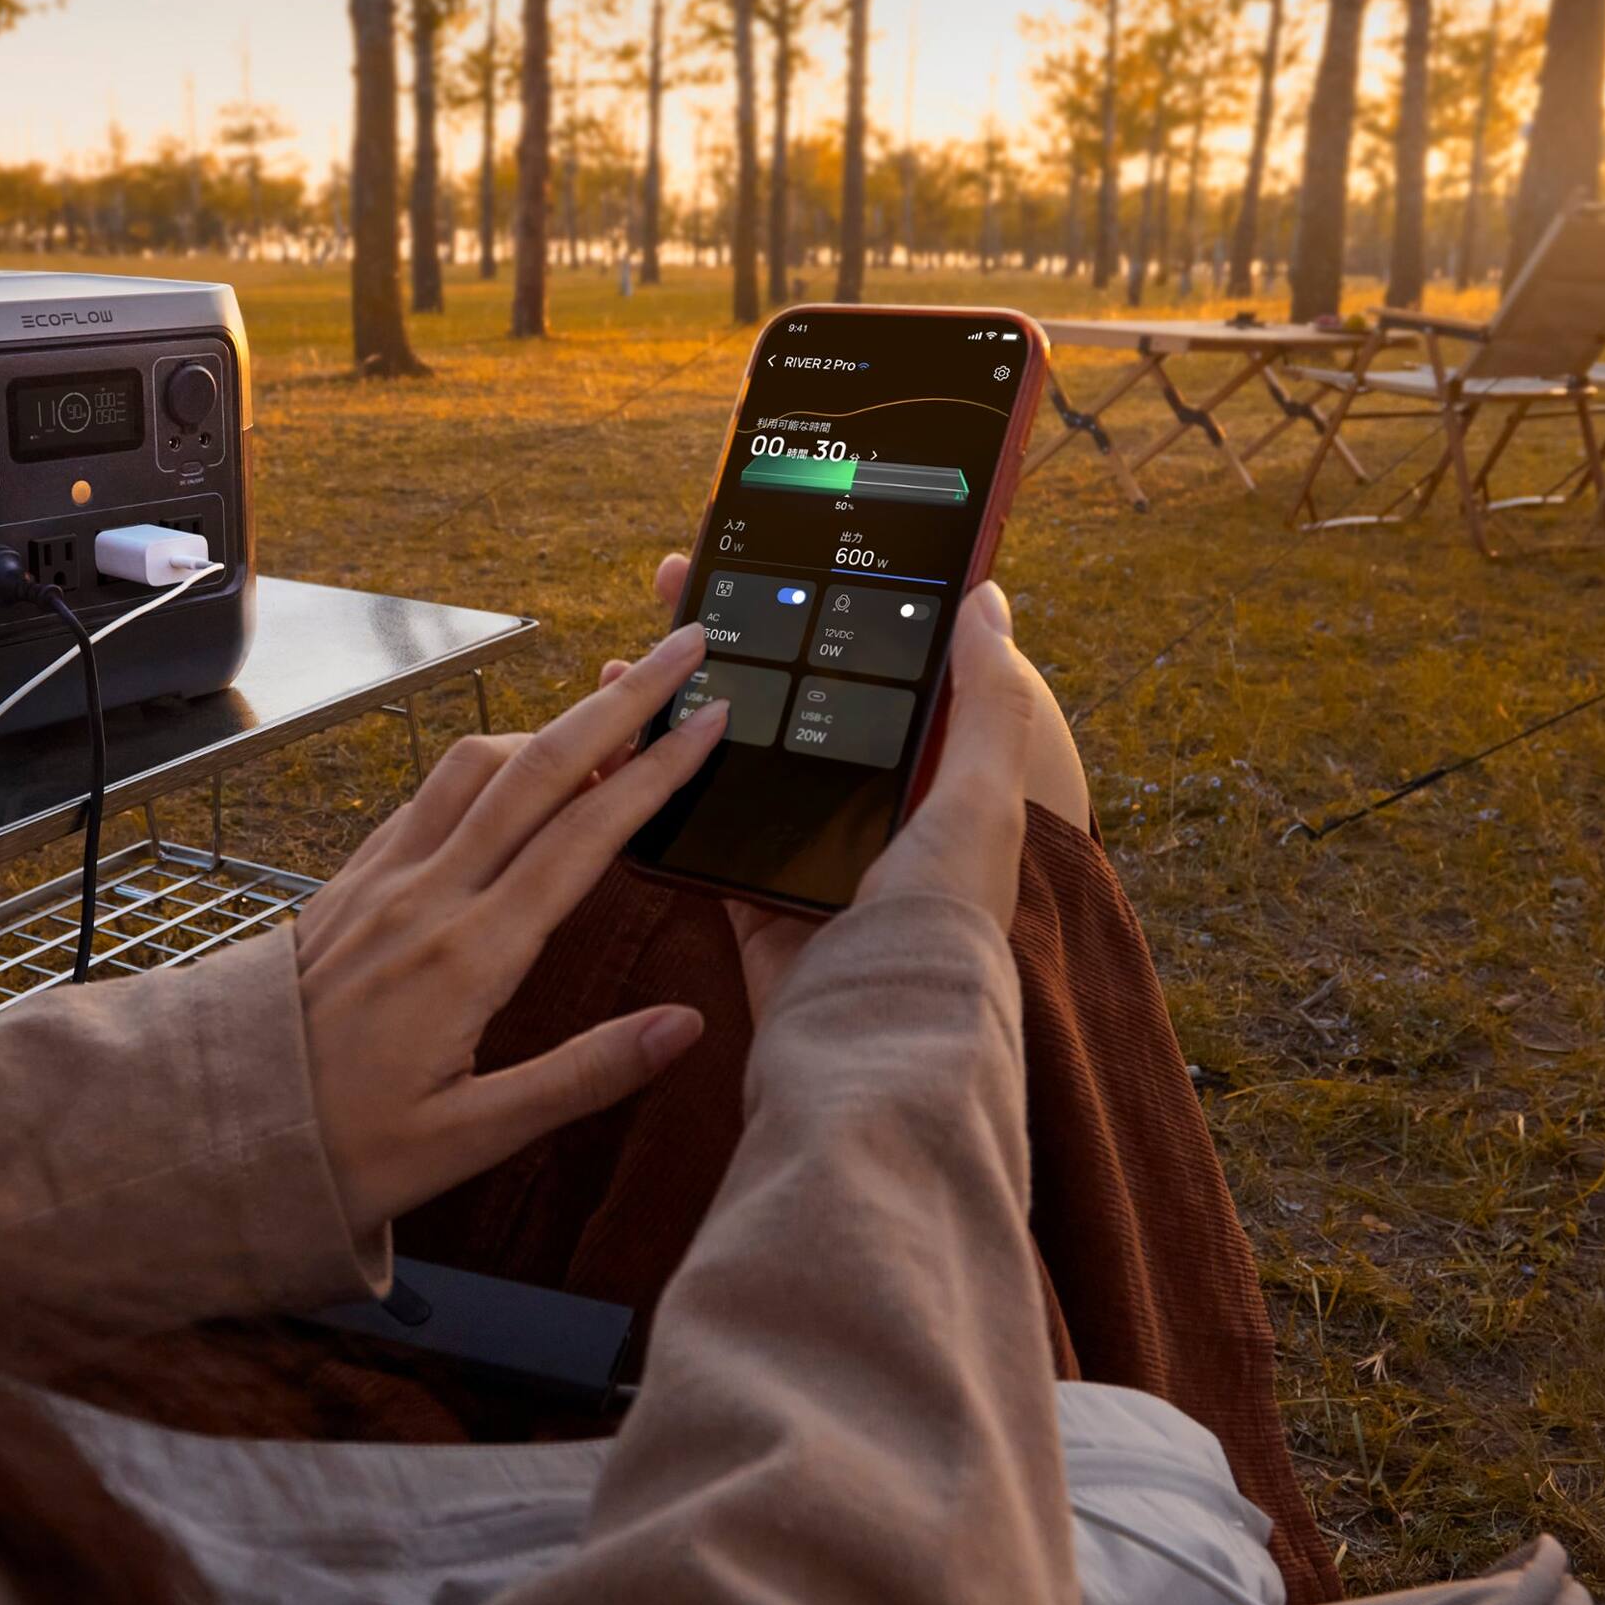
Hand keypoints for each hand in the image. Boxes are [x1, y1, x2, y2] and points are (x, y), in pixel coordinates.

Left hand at [295, 621, 730, 1233]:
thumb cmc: (345, 1150)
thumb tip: (684, 1027)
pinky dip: (485, 763)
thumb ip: (583, 1076)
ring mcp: (380, 880)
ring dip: (549, 725)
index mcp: (468, 956)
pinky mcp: (349, 883)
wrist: (217, 1132)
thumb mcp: (472, 1138)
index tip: (710, 720)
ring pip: (474, 765)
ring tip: (611, 711)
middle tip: (680, 650)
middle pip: (537, 767)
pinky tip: (510, 771)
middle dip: (619, 703)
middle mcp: (425, 897)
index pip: (585, 835)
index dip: (656, 770)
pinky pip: (425, 797)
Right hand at [610, 550, 1083, 1018]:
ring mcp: (802, 862)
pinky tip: (615, 743)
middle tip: (673, 582)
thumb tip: (990, 598)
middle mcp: (868, 821)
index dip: (819, 610)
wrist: (876, 1048)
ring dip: (676, 704)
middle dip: (729, 641)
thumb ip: (987, 702)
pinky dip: (651, 785)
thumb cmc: (941, 926)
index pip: (868, 671)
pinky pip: (693, 831)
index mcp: (930, 789)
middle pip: (787, 702)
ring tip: (628, 655)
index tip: (766, 556)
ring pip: (729, 759)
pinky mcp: (749, 906)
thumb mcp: (983, 798)